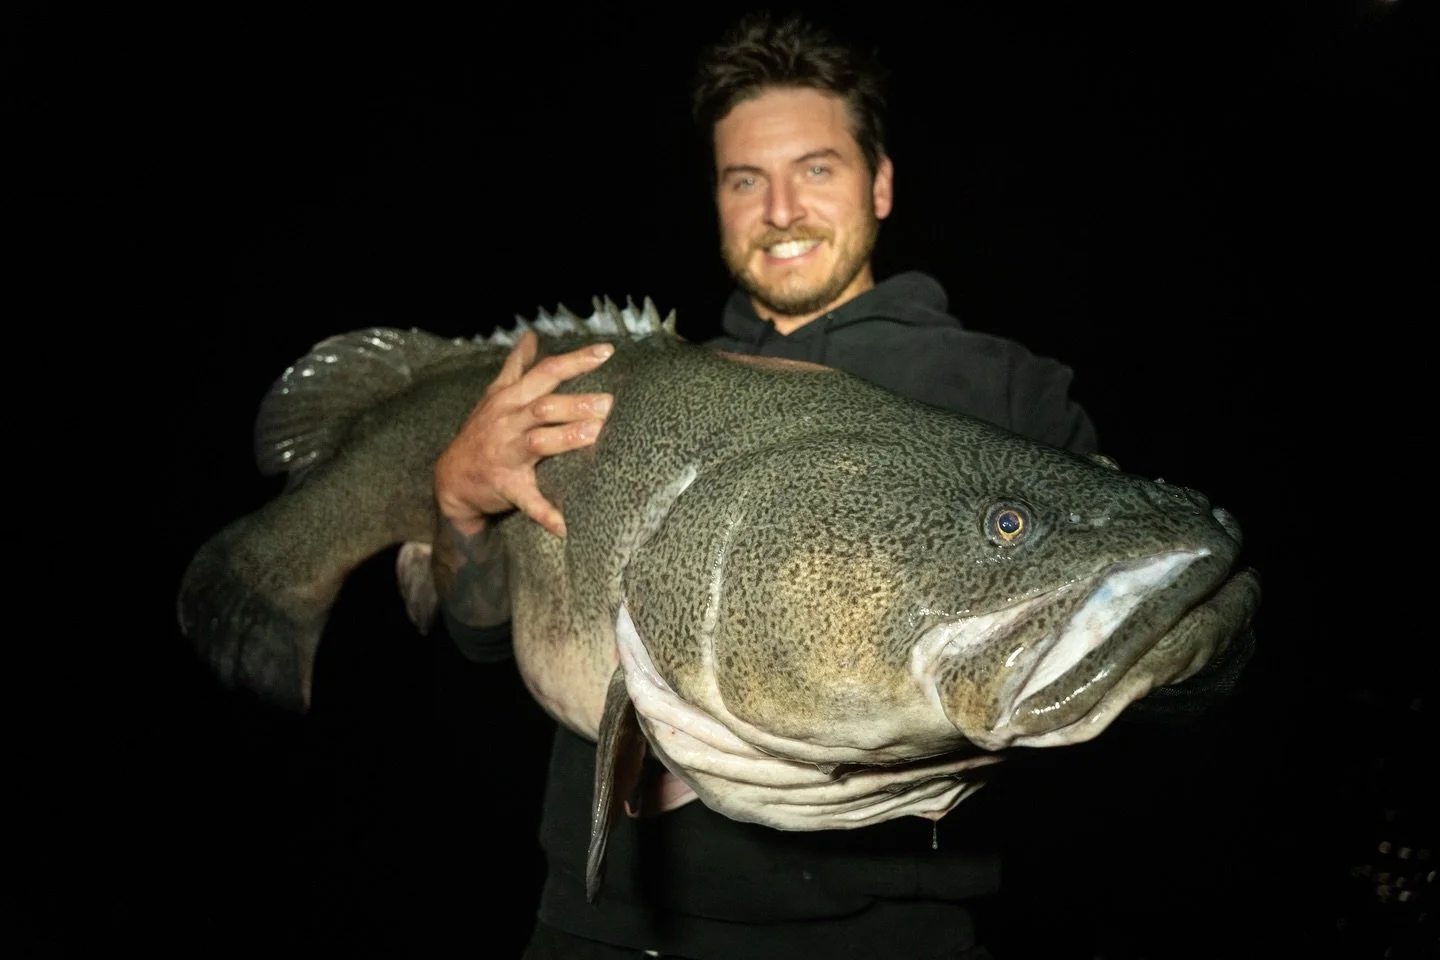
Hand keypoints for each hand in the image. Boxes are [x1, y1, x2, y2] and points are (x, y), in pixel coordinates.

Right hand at [435, 332, 613, 538]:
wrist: (450, 478)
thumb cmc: (480, 432)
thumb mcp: (494, 396)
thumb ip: (515, 367)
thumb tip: (531, 336)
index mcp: (510, 399)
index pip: (545, 373)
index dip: (575, 361)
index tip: (607, 351)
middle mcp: (508, 422)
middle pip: (544, 406)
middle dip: (575, 404)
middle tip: (608, 403)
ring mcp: (506, 453)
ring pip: (538, 442)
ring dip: (566, 439)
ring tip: (594, 435)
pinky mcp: (505, 485)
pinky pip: (526, 499)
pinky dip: (544, 513)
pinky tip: (564, 526)